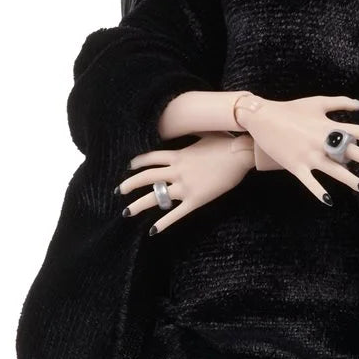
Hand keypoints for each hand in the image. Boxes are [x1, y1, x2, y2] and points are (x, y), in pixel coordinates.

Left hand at [117, 132, 254, 232]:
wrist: (240, 155)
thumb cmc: (225, 143)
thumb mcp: (204, 134)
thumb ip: (192, 136)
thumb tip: (187, 128)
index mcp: (178, 154)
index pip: (151, 158)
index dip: (138, 163)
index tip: (129, 167)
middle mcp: (177, 170)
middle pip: (147, 177)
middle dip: (129, 185)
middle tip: (118, 191)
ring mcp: (185, 186)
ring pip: (156, 197)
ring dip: (138, 205)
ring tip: (126, 212)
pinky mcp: (195, 200)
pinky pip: (175, 214)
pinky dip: (164, 223)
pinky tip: (153, 230)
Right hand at [236, 93, 358, 205]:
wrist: (262, 117)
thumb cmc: (291, 108)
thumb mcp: (317, 102)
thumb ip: (341, 102)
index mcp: (327, 125)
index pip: (358, 131)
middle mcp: (321, 141)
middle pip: (350, 152)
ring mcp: (309, 155)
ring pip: (334, 170)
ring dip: (350, 180)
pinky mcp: (296, 166)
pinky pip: (310, 182)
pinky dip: (319, 192)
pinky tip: (329, 201)